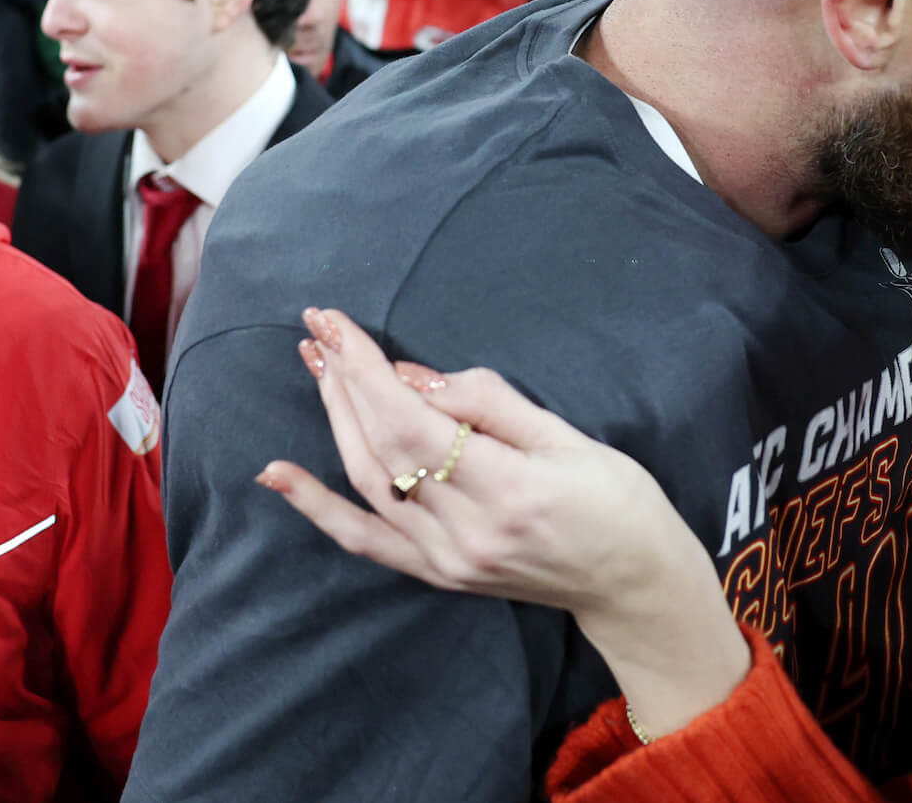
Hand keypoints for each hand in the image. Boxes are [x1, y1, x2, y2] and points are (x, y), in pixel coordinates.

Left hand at [261, 308, 749, 735]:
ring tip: (318, 366)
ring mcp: (448, 561)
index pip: (414, 424)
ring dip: (334, 420)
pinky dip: (316, 507)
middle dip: (345, 382)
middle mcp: (468, 533)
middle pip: (382, 449)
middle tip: (321, 329)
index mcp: (510, 492)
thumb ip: (491, 405)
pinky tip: (277, 474)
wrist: (634, 585)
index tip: (341, 326)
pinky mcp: (439, 575)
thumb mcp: (572, 438)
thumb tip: (415, 377)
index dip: (370, 372)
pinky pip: (365, 540)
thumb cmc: (620, 502)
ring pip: (369, 484)